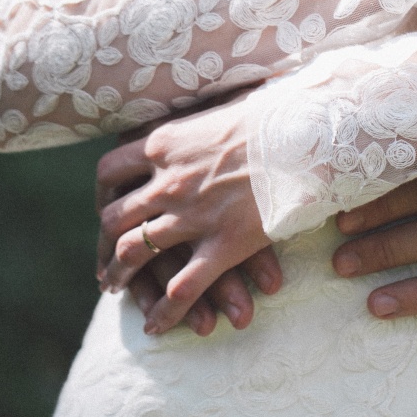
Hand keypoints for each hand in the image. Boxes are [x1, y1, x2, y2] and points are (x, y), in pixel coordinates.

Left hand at [96, 93, 273, 334]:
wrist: (314, 134)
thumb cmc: (283, 113)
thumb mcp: (235, 102)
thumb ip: (215, 109)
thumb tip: (232, 90)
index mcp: (166, 143)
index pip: (110, 170)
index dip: (103, 192)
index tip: (107, 203)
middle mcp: (168, 181)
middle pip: (114, 217)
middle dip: (105, 242)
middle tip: (108, 259)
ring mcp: (192, 215)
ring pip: (136, 253)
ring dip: (121, 274)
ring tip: (116, 289)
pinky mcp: (223, 244)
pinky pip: (183, 286)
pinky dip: (165, 311)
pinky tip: (157, 326)